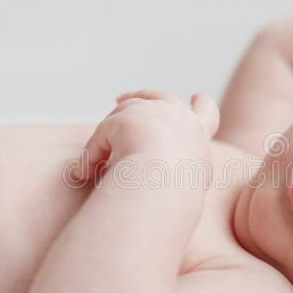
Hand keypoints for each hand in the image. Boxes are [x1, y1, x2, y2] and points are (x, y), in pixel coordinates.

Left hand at [71, 89, 219, 181]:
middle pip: (164, 98)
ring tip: (94, 157)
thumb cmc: (176, 196)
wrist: (166, 183)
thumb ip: (174, 176)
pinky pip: (105, 132)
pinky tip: (84, 172)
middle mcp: (180, 118)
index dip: (201, 106)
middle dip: (144, 96)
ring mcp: (154, 112)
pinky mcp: (126, 118)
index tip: (197, 97)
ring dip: (111, 127)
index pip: (207, 115)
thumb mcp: (188, 186)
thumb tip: (139, 176)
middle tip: (121, 98)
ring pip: (129, 109)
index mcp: (199, 138)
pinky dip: (94, 152)